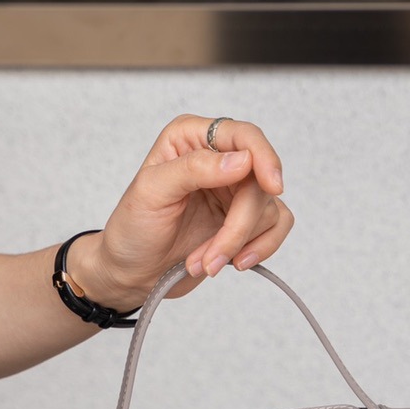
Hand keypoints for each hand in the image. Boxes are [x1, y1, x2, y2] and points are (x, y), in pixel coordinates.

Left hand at [66, 116, 291, 312]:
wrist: (132, 273)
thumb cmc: (132, 230)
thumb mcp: (151, 192)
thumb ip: (194, 168)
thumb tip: (242, 160)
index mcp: (192, 139)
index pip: (244, 135)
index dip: (264, 158)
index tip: (272, 186)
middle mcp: (218, 159)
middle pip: (260, 181)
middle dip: (239, 225)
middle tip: (214, 255)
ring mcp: (235, 190)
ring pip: (268, 209)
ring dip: (239, 243)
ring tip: (207, 261)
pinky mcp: (246, 220)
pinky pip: (276, 227)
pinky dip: (260, 249)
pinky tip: (233, 263)